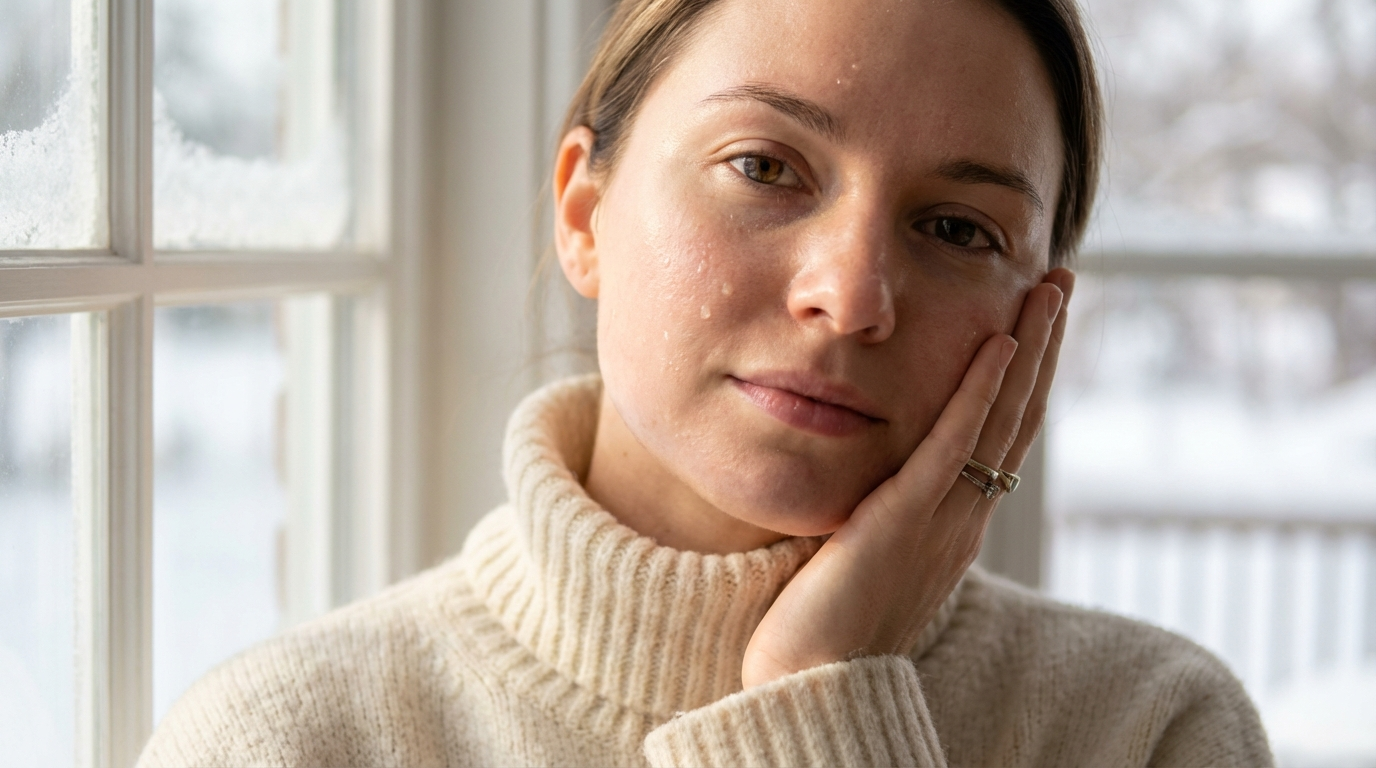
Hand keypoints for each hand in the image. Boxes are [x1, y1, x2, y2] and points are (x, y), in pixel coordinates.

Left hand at [741, 269, 1074, 688]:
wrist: (812, 683)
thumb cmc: (825, 626)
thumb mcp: (868, 553)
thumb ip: (882, 510)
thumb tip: (875, 475)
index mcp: (956, 522)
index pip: (1003, 433)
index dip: (1026, 376)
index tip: (1035, 321)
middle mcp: (964, 516)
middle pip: (1019, 414)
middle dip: (1044, 345)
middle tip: (1062, 282)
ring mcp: (942, 518)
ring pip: (1000, 420)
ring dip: (1028, 349)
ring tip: (1048, 289)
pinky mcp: (905, 519)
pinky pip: (952, 446)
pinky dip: (979, 394)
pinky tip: (997, 345)